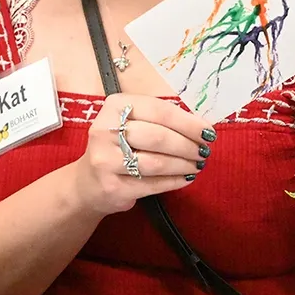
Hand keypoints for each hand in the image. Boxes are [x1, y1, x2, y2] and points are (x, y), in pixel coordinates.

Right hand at [75, 94, 215, 215]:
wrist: (87, 182)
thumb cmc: (118, 145)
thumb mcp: (131, 122)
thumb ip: (159, 118)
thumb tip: (200, 125)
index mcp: (114, 106)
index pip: (159, 110)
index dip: (187, 121)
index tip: (207, 130)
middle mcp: (105, 130)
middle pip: (158, 136)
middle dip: (188, 144)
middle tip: (205, 150)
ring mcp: (106, 160)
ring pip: (156, 162)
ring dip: (184, 164)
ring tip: (198, 164)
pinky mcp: (112, 187)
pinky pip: (152, 184)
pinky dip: (174, 181)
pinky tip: (187, 178)